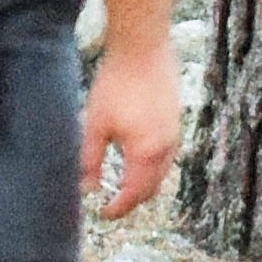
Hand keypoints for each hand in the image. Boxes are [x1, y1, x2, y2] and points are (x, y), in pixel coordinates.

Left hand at [81, 37, 182, 224]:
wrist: (143, 48)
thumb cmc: (116, 84)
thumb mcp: (95, 125)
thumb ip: (89, 160)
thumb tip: (86, 188)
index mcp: (146, 153)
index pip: (134, 194)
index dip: (119, 208)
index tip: (104, 213)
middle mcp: (166, 148)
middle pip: (152, 188)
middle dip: (133, 200)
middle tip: (113, 203)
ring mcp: (175, 133)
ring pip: (162, 171)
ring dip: (144, 183)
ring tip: (123, 183)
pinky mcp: (176, 119)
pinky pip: (167, 154)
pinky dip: (153, 165)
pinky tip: (137, 157)